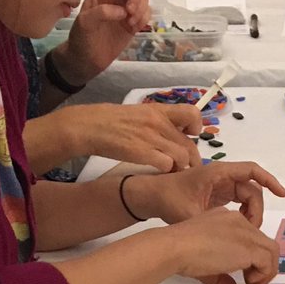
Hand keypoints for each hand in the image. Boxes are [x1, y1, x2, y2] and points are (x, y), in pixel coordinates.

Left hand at [51, 0, 148, 84]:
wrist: (87, 59)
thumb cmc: (81, 38)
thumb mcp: (85, 22)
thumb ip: (101, 12)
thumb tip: (122, 10)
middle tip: (130, 11)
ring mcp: (126, 8)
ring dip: (142, 8)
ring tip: (130, 23)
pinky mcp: (134, 22)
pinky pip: (146, 13)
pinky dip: (144, 19)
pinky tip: (133, 28)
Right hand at [62, 103, 203, 171]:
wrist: (88, 126)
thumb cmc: (110, 121)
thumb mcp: (137, 114)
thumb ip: (157, 122)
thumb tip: (175, 133)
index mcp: (158, 110)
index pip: (192, 113)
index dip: (196, 127)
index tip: (191, 135)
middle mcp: (158, 122)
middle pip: (189, 143)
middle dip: (192, 159)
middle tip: (189, 167)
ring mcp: (151, 137)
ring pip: (182, 156)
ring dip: (180, 167)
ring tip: (173, 172)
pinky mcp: (142, 152)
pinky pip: (167, 165)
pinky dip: (167, 171)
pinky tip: (160, 173)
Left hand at [131, 161, 284, 224]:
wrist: (148, 197)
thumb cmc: (167, 199)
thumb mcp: (191, 214)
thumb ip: (214, 226)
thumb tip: (234, 238)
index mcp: (218, 173)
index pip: (252, 171)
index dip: (269, 181)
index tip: (282, 194)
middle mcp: (222, 176)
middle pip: (252, 189)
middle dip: (257, 209)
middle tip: (253, 230)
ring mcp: (219, 186)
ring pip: (246, 197)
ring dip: (251, 214)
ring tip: (245, 232)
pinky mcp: (216, 195)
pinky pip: (238, 202)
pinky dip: (243, 214)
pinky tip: (238, 229)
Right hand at [169, 208, 280, 283]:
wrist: (175, 247)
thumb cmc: (181, 251)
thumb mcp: (204, 263)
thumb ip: (220, 275)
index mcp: (226, 218)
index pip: (249, 236)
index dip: (252, 256)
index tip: (247, 272)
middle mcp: (238, 221)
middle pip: (263, 242)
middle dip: (263, 264)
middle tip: (255, 282)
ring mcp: (245, 232)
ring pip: (270, 250)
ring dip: (266, 270)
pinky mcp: (249, 247)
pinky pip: (267, 262)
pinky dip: (264, 274)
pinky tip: (250, 282)